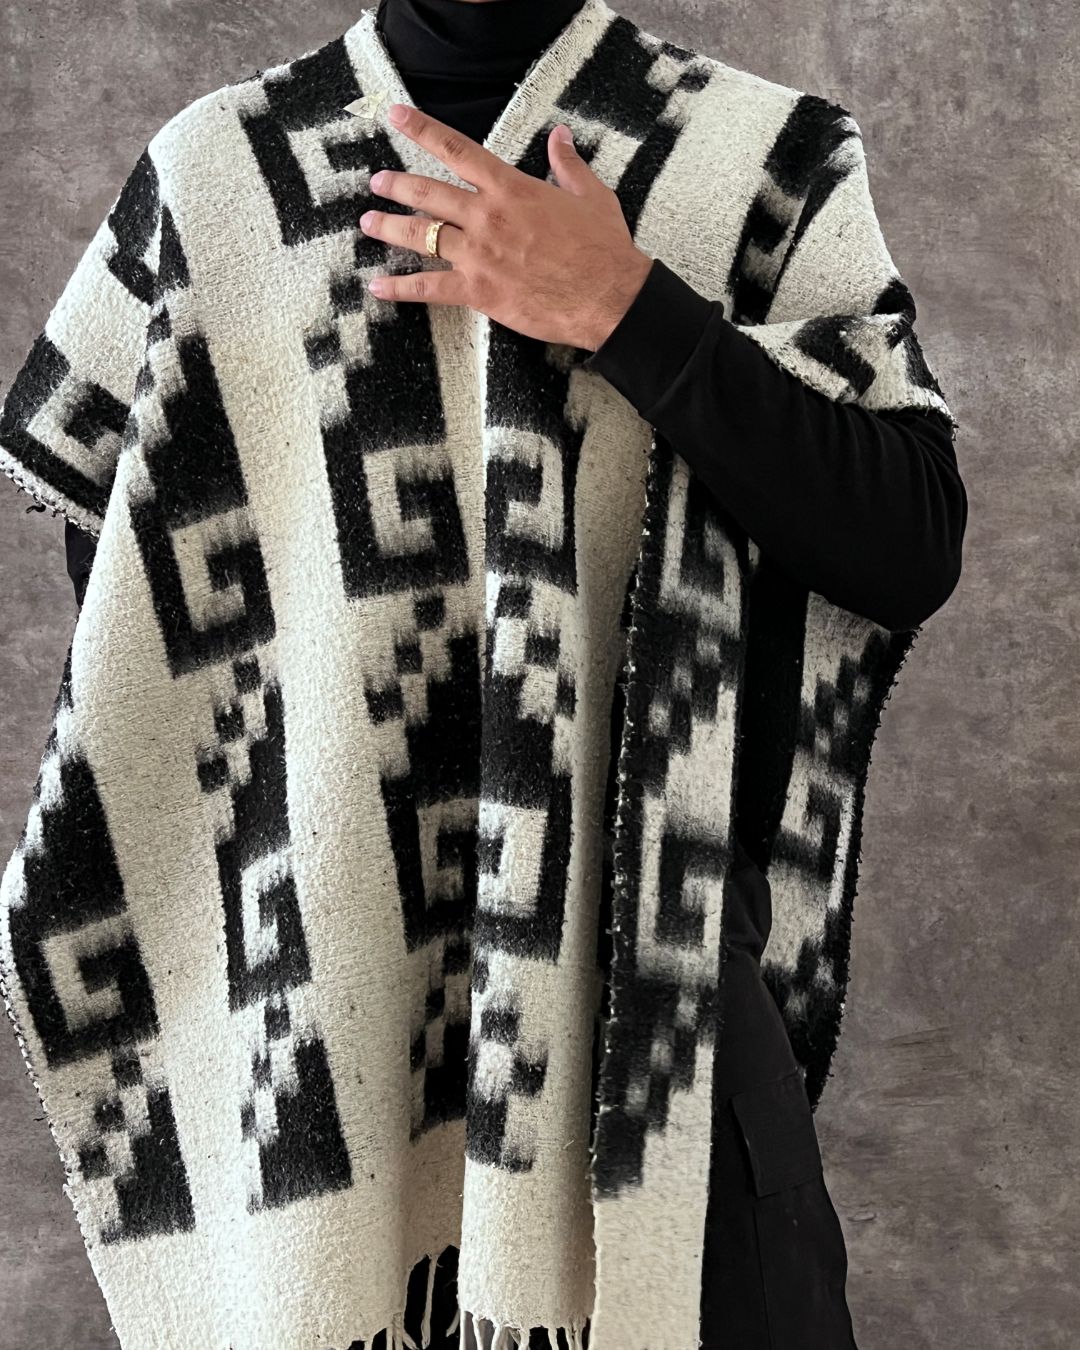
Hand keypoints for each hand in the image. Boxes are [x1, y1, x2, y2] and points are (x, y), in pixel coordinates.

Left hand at [359, 103, 653, 351]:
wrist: (608, 296)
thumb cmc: (603, 247)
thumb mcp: (591, 195)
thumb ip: (568, 164)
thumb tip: (560, 136)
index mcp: (511, 188)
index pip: (458, 151)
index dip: (423, 130)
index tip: (397, 116)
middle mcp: (487, 216)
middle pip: (429, 193)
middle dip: (397, 185)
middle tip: (377, 181)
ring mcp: (479, 254)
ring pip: (422, 236)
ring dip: (390, 227)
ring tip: (369, 221)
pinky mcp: (478, 292)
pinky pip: (429, 288)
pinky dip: (400, 289)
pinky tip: (377, 287)